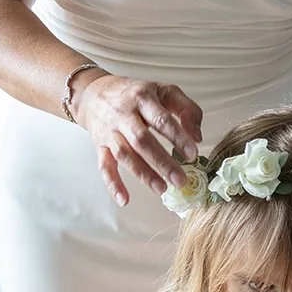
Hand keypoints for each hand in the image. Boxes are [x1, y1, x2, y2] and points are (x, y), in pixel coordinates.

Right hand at [74, 75, 203, 205]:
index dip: (178, 137)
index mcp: (143, 98)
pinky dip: (113, 184)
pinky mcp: (100, 146)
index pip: (161, 119)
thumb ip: (187, 110)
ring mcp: (110, 132)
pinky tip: (124, 199)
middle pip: (141, 140)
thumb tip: (197, 137)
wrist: (94, 92)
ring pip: (124, 154)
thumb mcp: (164, 91)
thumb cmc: (136, 94)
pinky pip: (104, 166)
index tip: (192, 154)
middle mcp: (124, 115)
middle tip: (180, 180)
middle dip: (162, 161)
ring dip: (143, 174)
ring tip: (162, 189)